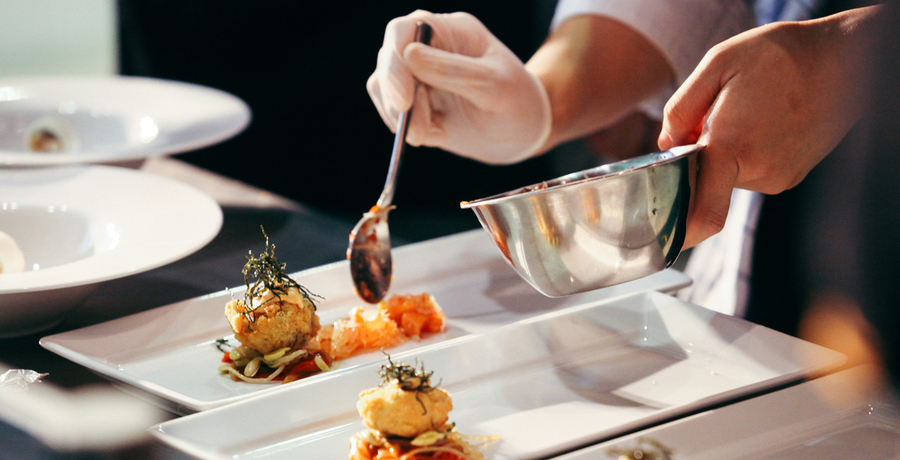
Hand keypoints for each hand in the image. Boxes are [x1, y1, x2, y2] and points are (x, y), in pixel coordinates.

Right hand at [367, 10, 550, 164]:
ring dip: (400, 117)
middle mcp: (429, 48)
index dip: (395, 60)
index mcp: (451, 31)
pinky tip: (435, 134)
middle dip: (396, 96)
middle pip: (388, 60)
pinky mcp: (414, 103)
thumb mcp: (495, 87)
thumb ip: (454, 71)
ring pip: (384, 88)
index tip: (403, 98)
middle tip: (417, 129)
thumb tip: (409, 55)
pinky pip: (392, 113)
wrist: (523, 134)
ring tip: (429, 134)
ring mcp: (418, 76)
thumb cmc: (518, 103)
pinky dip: (407, 128)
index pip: (404, 30)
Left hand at [658, 7, 877, 247]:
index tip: (665, 229)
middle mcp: (758, 171)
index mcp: (731, 146)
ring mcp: (778, 178)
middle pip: (706, 181)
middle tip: (718, 117)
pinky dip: (747, 153)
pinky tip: (764, 123)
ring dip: (726, 152)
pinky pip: (751, 172)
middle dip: (700, 157)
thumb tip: (666, 146)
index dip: (681, 229)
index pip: (703, 213)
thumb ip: (680, 110)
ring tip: (749, 113)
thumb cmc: (776, 56)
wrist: (841, 59)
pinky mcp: (791, 177)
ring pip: (728, 176)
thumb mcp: (716, 65)